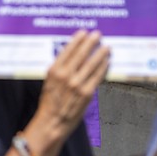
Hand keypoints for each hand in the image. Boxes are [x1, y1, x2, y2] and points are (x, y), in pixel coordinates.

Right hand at [28, 30, 109, 144]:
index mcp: (54, 70)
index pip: (68, 50)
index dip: (77, 40)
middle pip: (82, 54)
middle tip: (98, 35)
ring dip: (101, 53)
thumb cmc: (49, 103)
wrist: (52, 122)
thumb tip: (71, 56)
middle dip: (91, 42)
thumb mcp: (49, 82)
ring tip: (107, 47)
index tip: (84, 32)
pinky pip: (98, 76)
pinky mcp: (87, 93)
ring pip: (92, 63)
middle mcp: (66, 75)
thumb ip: (59, 69)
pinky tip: (107, 62)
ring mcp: (77, 84)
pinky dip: (104, 67)